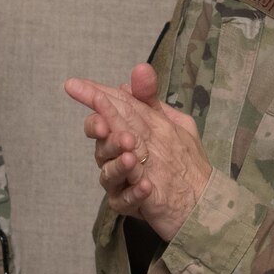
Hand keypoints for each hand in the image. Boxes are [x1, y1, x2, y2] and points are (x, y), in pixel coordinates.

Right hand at [64, 63, 211, 239]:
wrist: (197, 196)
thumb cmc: (177, 156)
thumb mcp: (166, 122)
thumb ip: (149, 97)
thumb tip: (140, 69)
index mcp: (120, 134)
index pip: (102, 114)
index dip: (91, 99)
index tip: (76, 86)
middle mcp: (115, 157)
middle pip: (101, 145)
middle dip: (107, 137)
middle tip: (120, 133)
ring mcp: (119, 182)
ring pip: (109, 173)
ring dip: (119, 165)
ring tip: (133, 158)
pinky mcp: (127, 204)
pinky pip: (124, 199)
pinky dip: (134, 192)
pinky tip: (146, 185)